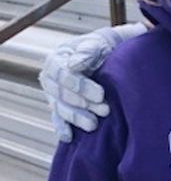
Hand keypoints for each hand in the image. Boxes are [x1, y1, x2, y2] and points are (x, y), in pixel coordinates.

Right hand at [39, 25, 143, 141]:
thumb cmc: (102, 48)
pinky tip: (69, 137)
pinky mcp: (61, 107)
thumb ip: (87, 52)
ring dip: (77, 117)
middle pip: (61, 94)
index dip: (79, 85)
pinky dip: (62, 128)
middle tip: (104, 109)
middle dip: (82, 103)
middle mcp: (51, 78)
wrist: (109, 55)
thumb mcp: (97, 43)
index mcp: (56, 59)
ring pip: (60, 108)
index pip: (62, 74)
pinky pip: (58, 119)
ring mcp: (54, 94)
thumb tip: (74, 64)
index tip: (101, 94)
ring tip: (94, 124)